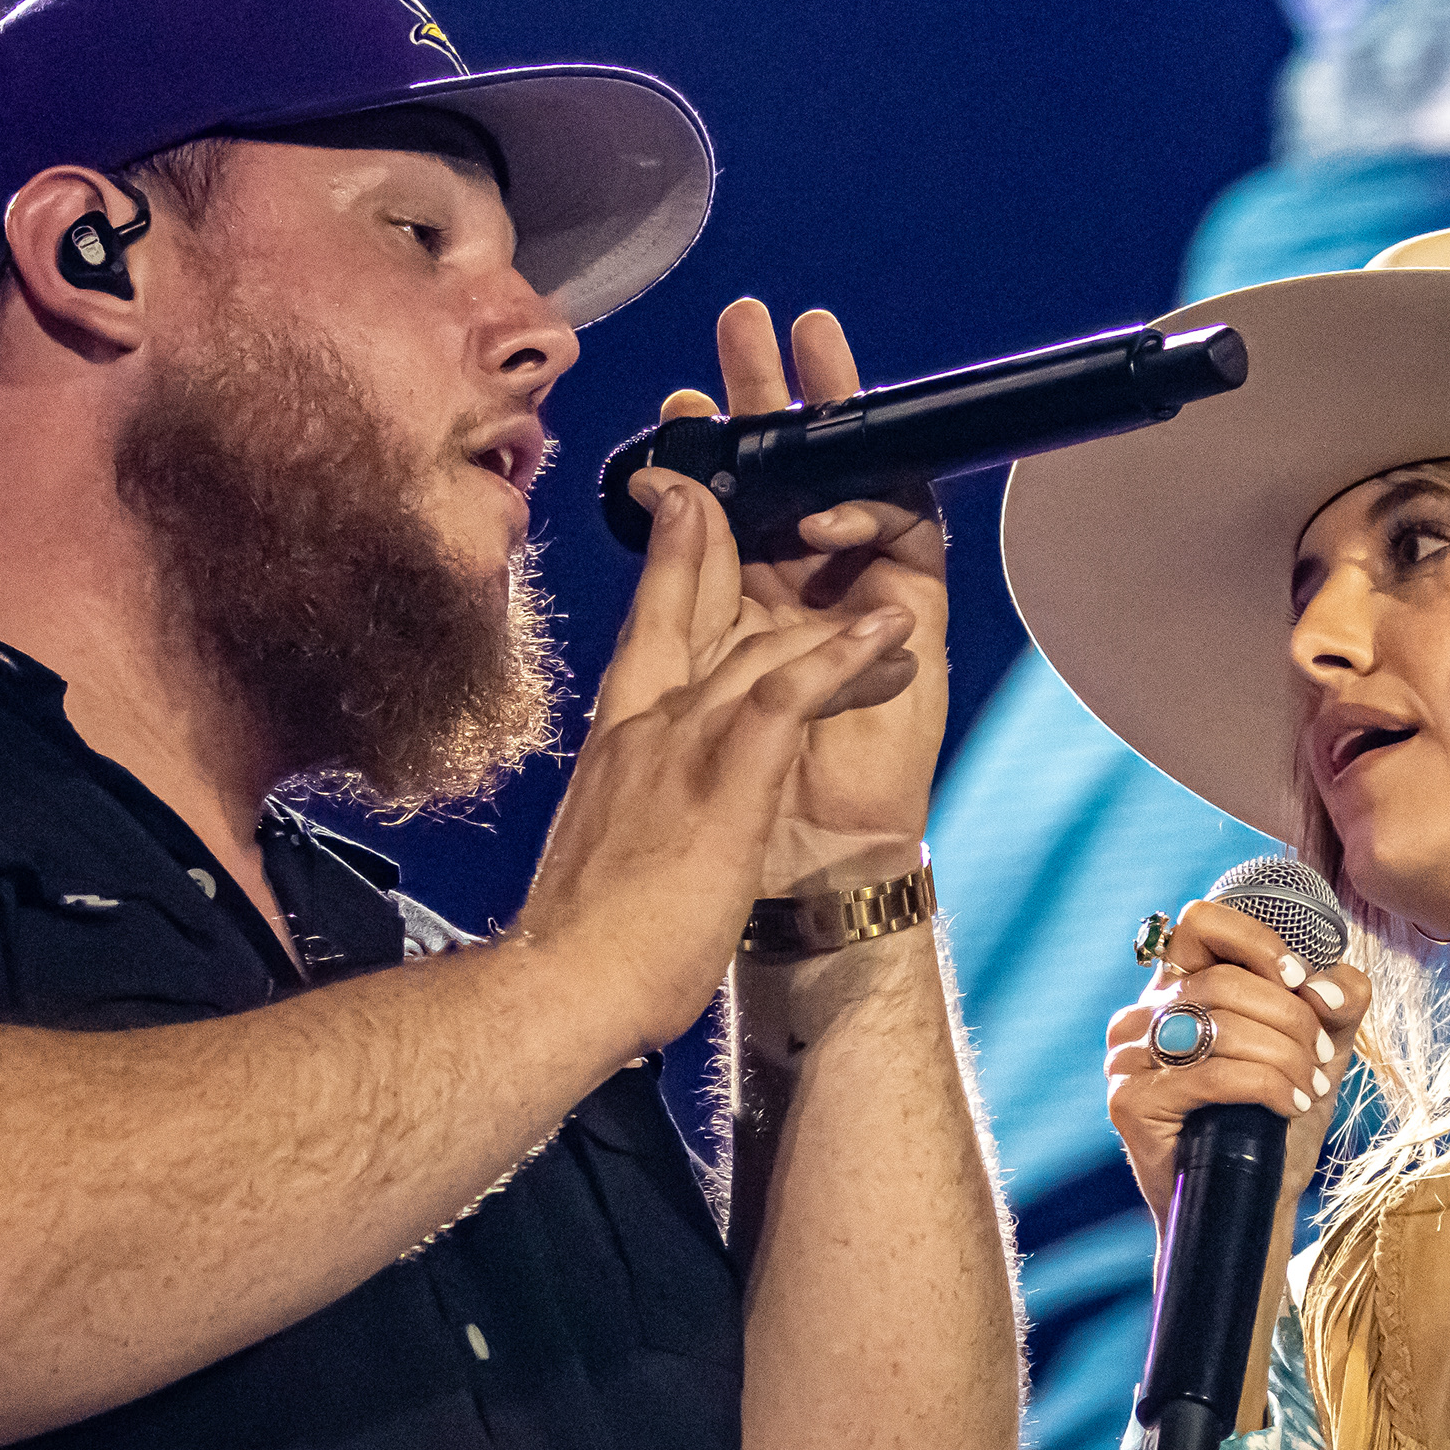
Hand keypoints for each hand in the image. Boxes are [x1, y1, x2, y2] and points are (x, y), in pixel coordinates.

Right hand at [515, 468, 920, 1054]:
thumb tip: (634, 808)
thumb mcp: (605, 846)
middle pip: (685, 598)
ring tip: (864, 538)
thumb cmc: (586, 940)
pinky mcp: (722, 781)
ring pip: (753, 636)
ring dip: (815, 592)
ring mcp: (680, 746)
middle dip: (716, 520)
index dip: (672, 558)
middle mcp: (643, 724)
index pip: (649, 627)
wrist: (564, 989)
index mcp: (616, 740)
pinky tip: (886, 628)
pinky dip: (841, 656)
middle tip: (748, 460)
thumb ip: (624, 804)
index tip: (686, 504)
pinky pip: (789, 695)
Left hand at [655, 300, 951, 897]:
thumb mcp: (671, 693)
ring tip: (818, 357)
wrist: (782, 888)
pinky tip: (843, 503)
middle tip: (755, 322)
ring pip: (850, 494)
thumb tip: (651, 492)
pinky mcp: (909, 636)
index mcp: (716, 619)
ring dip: (837, 425)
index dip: (702, 449)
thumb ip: (675, 592)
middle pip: (786, 480)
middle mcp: (786, 605)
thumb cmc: (706, 823)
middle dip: (774, 400)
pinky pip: (906, 550)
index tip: (678, 396)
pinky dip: (877, 517)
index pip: (713, 511)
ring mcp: (851, 614)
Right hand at [1103, 900, 1369, 1224]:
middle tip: (1324, 1059)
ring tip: (1311, 1087)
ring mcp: (1128, 1058)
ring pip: (1221, 1025)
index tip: (1301, 980)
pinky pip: (1213, 1074)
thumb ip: (1336, 1001)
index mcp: (1176, 988)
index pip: (1202, 922)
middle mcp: (1140, 1015)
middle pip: (1225, 981)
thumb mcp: (1319, 1049)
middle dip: (1292, 1019)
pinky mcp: (1129, 1102)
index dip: (1257, 941)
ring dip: (1286, 1055)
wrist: (1251, 1201)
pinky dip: (1267, 1085)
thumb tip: (1334, 984)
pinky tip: (1291, 1105)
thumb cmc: (1277, 1121)